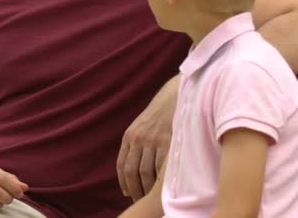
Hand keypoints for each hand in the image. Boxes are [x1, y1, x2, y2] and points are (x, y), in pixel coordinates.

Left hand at [116, 75, 178, 200]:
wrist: (175, 97)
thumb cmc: (159, 115)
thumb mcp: (141, 125)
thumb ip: (136, 143)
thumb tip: (133, 167)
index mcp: (130, 135)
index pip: (122, 164)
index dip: (124, 181)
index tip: (127, 192)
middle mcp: (139, 138)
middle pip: (132, 171)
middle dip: (134, 189)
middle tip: (139, 199)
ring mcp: (154, 140)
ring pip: (146, 172)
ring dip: (147, 188)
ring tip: (150, 197)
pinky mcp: (168, 141)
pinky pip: (161, 166)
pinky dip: (160, 179)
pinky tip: (162, 186)